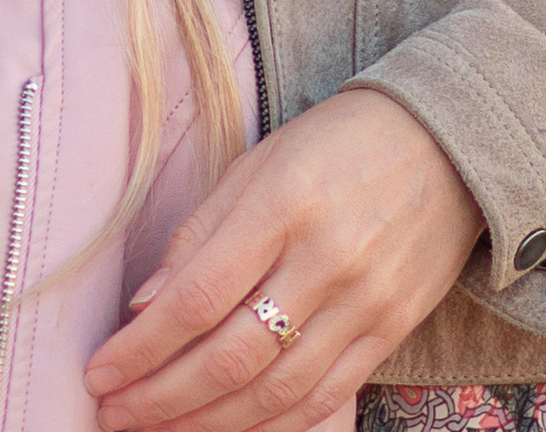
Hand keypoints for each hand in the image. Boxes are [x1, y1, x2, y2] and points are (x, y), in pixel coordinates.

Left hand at [83, 89, 484, 431]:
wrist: (446, 141)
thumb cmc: (335, 143)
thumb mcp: (259, 161)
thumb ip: (201, 233)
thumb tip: (144, 307)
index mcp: (282, 203)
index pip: (198, 296)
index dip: (143, 346)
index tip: (99, 369)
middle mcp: (325, 260)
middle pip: (232, 355)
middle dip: (163, 396)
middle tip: (114, 412)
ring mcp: (364, 303)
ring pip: (275, 392)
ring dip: (207, 423)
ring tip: (157, 430)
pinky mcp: (390, 333)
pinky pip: (323, 398)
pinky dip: (270, 424)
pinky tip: (227, 429)